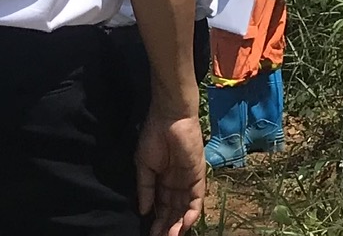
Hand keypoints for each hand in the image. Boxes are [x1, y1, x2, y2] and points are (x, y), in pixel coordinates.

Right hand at [135, 106, 206, 234]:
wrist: (169, 118)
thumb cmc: (153, 137)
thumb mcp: (143, 166)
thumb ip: (145, 188)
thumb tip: (143, 211)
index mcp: (162, 180)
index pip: (161, 206)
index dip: (157, 220)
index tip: (151, 234)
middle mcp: (176, 183)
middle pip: (173, 211)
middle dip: (167, 226)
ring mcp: (188, 180)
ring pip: (184, 209)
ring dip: (178, 224)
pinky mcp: (198, 176)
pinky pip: (196, 199)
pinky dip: (192, 214)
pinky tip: (184, 225)